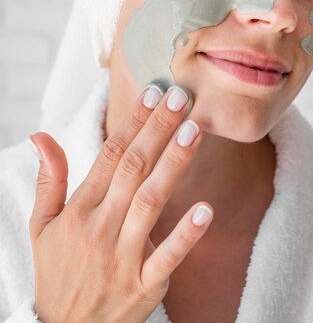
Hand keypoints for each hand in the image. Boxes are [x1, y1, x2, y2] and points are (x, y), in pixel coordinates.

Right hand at [29, 84, 212, 322]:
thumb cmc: (57, 271)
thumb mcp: (41, 226)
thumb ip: (49, 178)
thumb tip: (41, 135)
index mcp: (79, 210)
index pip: (109, 155)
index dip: (132, 122)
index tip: (152, 92)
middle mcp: (101, 228)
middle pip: (133, 169)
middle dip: (158, 129)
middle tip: (179, 96)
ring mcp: (123, 257)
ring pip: (151, 202)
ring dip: (173, 165)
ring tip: (194, 130)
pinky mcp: (144, 286)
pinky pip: (166, 257)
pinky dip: (185, 235)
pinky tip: (205, 209)